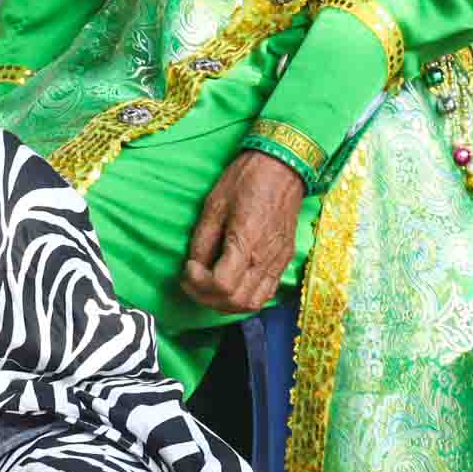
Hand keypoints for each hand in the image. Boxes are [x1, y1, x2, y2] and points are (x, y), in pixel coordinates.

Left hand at [181, 149, 304, 313]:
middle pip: (235, 301)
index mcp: (246, 241)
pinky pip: (265, 294)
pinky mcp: (284, 260)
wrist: (282, 167)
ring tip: (209, 286)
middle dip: (207, 297)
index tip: (188, 268)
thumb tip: (193, 266)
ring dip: (226, 303)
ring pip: (251, 303)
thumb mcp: (214, 205)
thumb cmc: (246, 180)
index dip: (198, 283)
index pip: (222, 285)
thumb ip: (202, 241)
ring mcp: (278, 262)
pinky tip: (231, 284)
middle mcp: (265, 258)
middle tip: (192, 282)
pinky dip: (244, 298)